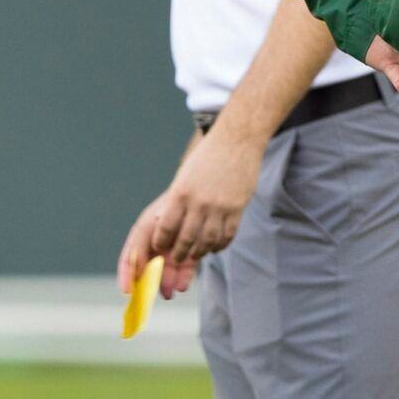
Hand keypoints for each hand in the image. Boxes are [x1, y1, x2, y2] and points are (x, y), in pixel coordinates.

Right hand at [116, 197, 197, 300]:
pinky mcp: (191, 253)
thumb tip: (136, 269)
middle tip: (150, 296)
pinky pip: (185, 269)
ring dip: (167, 283)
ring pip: (167, 272)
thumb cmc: (171, 206)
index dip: (125, 276)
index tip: (127, 290)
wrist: (202, 195)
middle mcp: (156, 246)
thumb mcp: (152, 222)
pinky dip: (183, 278)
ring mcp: (173, 250)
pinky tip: (182, 285)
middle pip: (148, 271)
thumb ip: (142, 244)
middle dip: (150, 285)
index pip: (128, 260)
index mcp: (143, 236)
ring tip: (170, 292)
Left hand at [146, 131, 263, 264]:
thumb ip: (179, 202)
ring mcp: (220, 206)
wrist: (236, 141)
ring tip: (197, 254)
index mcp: (180, 194)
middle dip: (179, 253)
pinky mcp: (238, 207)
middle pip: (186, 239)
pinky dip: (221, 244)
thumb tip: (170, 227)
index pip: (166, 228)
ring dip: (201, 252)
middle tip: (178, 258)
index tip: (160, 248)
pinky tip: (216, 246)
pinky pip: (228, 234)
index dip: (161, 242)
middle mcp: (199, 202)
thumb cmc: (207, 158)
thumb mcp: (185, 177)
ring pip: (208, 241)